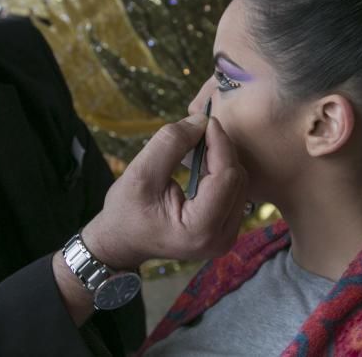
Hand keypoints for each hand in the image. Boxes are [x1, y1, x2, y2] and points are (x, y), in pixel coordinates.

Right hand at [82, 114, 248, 269]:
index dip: (219, 143)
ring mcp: (227, 236)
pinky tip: (200, 162)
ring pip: (238, 182)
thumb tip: (203, 121)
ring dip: (220, 158)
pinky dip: (219, 170)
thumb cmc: (125, 212)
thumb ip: (171, 144)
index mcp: (201, 230)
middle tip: (195, 131)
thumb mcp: (140, 173)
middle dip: (219, 149)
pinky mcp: (226, 228)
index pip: (226, 176)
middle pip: (236, 178)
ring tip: (194, 148)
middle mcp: (221, 238)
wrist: (122, 241)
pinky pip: (233, 190)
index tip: (205, 120)